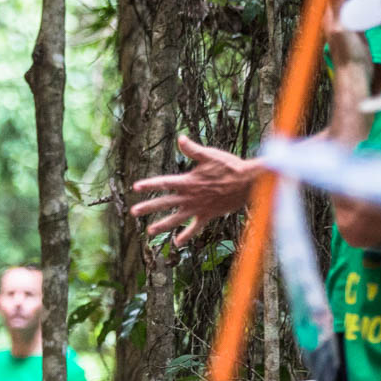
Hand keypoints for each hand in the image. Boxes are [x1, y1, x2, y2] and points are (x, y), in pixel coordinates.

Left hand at [129, 134, 261, 244]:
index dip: (149, 185)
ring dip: (162, 225)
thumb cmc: (229, 167)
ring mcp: (197, 208)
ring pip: (176, 219)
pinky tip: (177, 242)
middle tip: (133, 212)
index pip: (164, 183)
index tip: (135, 187)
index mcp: (188, 182)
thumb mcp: (209, 155)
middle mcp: (190, 197)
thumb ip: (192, 150)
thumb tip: (180, 138)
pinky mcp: (207, 215)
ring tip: (149, 232)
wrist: (247, 183)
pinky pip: (194, 228)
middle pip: (165, 202)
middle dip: (148, 207)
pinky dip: (186, 235)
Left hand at [323, 0, 368, 71]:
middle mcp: (336, 19)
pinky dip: (362, 2)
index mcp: (330, 17)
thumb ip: (337, 9)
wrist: (356, 73)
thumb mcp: (341, 28)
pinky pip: (358, 11)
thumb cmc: (347, 54)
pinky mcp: (358, 31)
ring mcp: (347, 25)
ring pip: (350, 2)